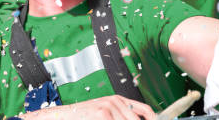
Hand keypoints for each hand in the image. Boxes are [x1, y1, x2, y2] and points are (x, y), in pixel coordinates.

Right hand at [22, 95, 155, 119]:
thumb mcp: (106, 113)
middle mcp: (116, 101)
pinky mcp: (102, 113)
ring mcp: (109, 106)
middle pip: (136, 119)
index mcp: (119, 100)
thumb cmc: (85, 116)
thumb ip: (122, 115)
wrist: (64, 115)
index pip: (144, 109)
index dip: (154, 119)